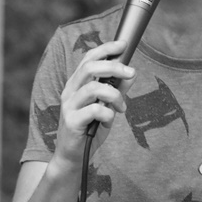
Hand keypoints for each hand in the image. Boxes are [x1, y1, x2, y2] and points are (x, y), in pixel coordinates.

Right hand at [53, 40, 136, 168]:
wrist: (73, 156)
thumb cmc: (90, 128)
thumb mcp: (107, 106)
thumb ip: (118, 90)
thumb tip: (131, 74)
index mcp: (77, 83)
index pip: (89, 58)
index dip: (106, 48)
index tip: (123, 44)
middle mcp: (70, 91)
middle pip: (90, 67)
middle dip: (114, 66)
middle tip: (132, 72)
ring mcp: (69, 106)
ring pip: (94, 88)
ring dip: (114, 95)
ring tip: (122, 106)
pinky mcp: (72, 121)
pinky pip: (95, 110)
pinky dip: (108, 113)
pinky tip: (109, 121)